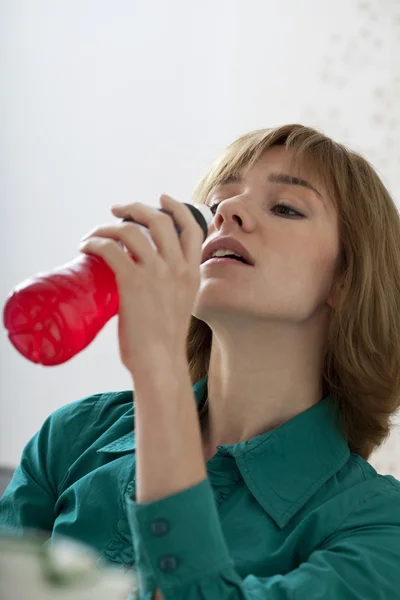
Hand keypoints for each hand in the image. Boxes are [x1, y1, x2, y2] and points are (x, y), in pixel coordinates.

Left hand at [78, 195, 203, 375]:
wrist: (160, 363)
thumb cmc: (165, 341)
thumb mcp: (181, 305)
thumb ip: (172, 287)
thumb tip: (147, 277)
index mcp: (192, 272)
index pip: (192, 228)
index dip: (176, 207)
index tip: (161, 199)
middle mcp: (178, 268)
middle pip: (160, 220)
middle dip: (137, 208)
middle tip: (118, 210)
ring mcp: (157, 274)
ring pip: (132, 230)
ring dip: (109, 226)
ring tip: (96, 233)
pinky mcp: (133, 283)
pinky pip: (110, 249)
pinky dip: (95, 242)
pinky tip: (86, 247)